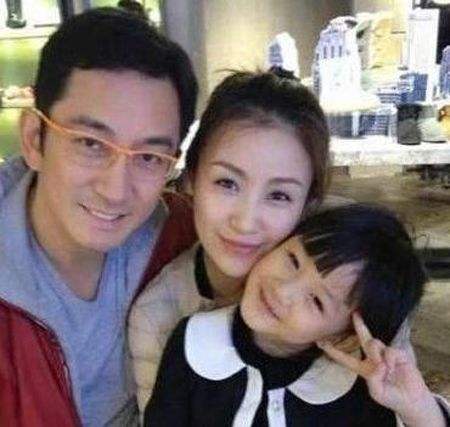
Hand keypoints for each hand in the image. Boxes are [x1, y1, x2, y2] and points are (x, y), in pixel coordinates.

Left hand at [317, 312, 444, 426]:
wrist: (412, 400)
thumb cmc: (390, 396)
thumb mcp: (377, 392)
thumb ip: (374, 378)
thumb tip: (379, 362)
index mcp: (363, 368)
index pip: (344, 358)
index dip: (332, 350)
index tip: (319, 341)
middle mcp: (372, 357)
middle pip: (363, 338)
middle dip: (359, 324)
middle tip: (354, 313)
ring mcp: (386, 353)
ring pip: (374, 344)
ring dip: (377, 355)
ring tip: (386, 370)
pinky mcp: (398, 353)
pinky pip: (389, 351)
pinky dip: (390, 360)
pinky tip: (395, 368)